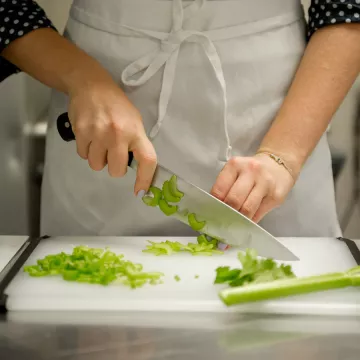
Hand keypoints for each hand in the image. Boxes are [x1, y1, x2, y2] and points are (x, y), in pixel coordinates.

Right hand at [68, 79, 156, 195]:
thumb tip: (136, 168)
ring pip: (97, 165)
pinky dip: (86, 150)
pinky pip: (83, 155)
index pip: (147, 160)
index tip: (140, 191)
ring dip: (99, 159)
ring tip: (100, 142)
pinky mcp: (80, 132)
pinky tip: (89, 136)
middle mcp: (118, 134)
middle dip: (115, 167)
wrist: (91, 85)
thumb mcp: (134, 121)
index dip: (145, 179)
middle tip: (113, 153)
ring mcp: (98, 133)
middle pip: (116, 170)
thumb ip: (135, 143)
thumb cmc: (117, 106)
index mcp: (136, 131)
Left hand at [210, 154, 295, 222]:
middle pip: (233, 200)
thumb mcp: (235, 171)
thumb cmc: (251, 171)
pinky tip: (246, 222)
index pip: (219, 190)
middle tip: (223, 220)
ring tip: (234, 223)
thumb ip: (225, 187)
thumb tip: (215, 210)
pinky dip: (250, 221)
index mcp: (235, 165)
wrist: (278, 164)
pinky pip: (259, 214)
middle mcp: (251, 171)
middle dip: (227, 213)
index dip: (214, 204)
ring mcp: (265, 183)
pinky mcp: (276, 196)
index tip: (212, 213)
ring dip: (238, 219)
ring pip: (247, 209)